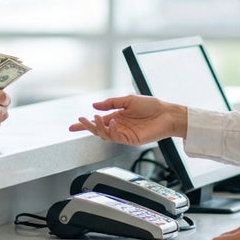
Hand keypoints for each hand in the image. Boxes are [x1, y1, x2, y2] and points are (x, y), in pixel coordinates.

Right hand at [67, 95, 186, 145]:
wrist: (167, 114)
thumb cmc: (151, 106)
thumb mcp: (128, 99)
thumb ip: (111, 103)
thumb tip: (95, 105)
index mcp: (117, 116)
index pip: (98, 121)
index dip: (85, 124)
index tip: (73, 126)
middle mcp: (119, 126)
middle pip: (98, 129)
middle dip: (87, 126)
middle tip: (80, 121)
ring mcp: (124, 134)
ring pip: (104, 134)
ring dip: (98, 127)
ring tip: (96, 118)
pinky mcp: (130, 139)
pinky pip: (116, 137)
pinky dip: (111, 130)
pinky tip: (112, 122)